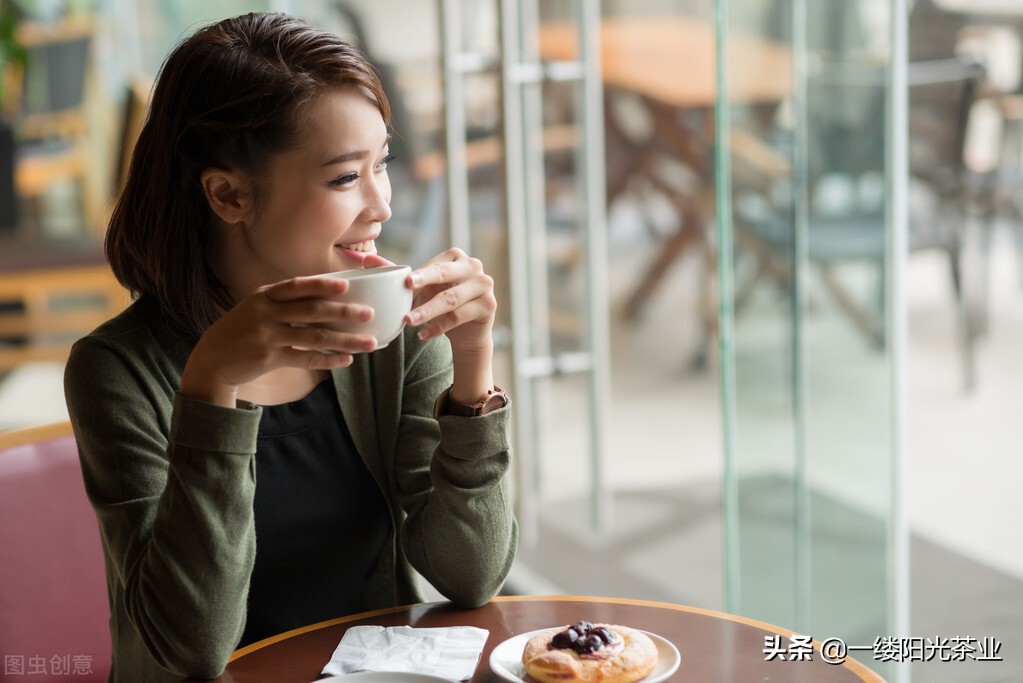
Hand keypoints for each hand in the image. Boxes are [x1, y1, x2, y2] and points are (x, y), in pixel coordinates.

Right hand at [179, 276, 377, 406]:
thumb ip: (284, 302)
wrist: (212, 360)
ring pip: (314, 337)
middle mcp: (265, 313)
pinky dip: (328, 360)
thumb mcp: (256, 308)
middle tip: (369, 313)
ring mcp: (267, 336)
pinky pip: (305, 358)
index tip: (346, 285)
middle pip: (311, 310)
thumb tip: (324, 298)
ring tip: (369, 343)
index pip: (297, 286)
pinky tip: (347, 361)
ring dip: (345, 340)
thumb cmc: (242, 331)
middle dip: (343, 312)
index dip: (322, 285)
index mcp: (264, 296)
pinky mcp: (268, 358)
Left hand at [364, 250, 495, 404]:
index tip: (406, 282)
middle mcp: (473, 266)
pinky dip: (439, 326)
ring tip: (408, 322)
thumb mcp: (420, 289)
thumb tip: (365, 260)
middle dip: (426, 284)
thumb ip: (396, 274)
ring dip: (428, 311)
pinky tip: (423, 335)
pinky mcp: (489, 305)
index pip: (436, 265)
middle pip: (446, 276)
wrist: (467, 330)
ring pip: (452, 299)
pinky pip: (460, 316)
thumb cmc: (440, 302)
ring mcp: (484, 285)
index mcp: (456, 257)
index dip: (421, 273)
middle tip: (408, 290)